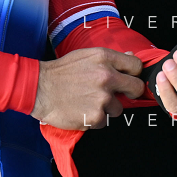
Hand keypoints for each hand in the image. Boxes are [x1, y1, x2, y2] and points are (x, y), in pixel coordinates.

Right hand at [31, 47, 145, 129]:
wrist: (40, 88)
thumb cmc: (61, 72)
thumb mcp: (85, 55)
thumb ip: (109, 58)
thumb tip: (130, 58)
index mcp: (104, 58)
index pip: (136, 66)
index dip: (134, 74)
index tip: (129, 79)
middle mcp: (106, 76)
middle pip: (136, 88)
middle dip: (130, 93)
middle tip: (119, 95)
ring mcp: (102, 97)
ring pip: (118, 108)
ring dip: (107, 108)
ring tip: (88, 101)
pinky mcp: (96, 116)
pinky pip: (104, 121)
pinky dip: (94, 119)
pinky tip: (82, 110)